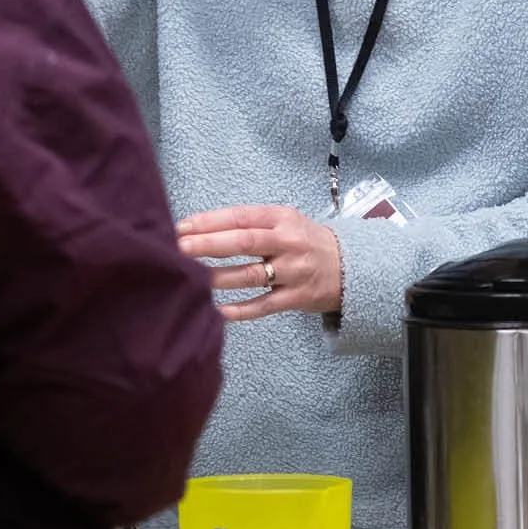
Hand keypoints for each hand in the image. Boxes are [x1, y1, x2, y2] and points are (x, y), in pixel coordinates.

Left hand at [177, 205, 341, 321]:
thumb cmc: (303, 241)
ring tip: (192, 278)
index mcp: (282, 218)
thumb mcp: (283, 221)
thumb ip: (249, 223)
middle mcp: (288, 242)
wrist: (348, 266)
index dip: (210, 222)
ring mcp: (294, 271)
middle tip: (180, 248)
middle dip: (209, 244)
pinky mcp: (296, 297)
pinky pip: (265, 305)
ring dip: (220, 278)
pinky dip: (241, 310)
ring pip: (252, 275)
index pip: (241, 217)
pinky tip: (219, 311)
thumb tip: (201, 229)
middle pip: (244, 242)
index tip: (181, 227)